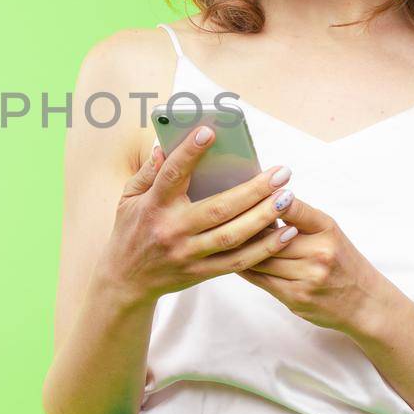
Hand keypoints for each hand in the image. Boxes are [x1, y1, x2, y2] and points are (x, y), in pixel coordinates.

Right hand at [92, 125, 297, 307]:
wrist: (126, 281)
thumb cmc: (130, 232)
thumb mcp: (128, 199)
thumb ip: (147, 173)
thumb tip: (163, 148)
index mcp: (154, 206)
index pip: (172, 175)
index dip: (189, 152)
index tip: (209, 132)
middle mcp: (172, 230)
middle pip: (218, 208)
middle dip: (253, 189)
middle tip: (280, 172)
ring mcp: (188, 254)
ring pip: (233, 235)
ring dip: (264, 216)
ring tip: (288, 197)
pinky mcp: (201, 272)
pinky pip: (238, 262)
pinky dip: (265, 248)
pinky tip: (286, 232)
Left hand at [235, 189, 394, 334]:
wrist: (365, 302)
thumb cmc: (342, 262)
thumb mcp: (330, 232)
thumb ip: (300, 219)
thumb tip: (259, 201)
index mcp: (327, 229)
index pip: (293, 207)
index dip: (267, 199)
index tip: (246, 191)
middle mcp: (320, 251)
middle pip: (269, 236)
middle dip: (245, 227)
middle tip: (221, 216)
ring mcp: (308, 276)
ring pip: (261, 258)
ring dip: (240, 249)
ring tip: (221, 237)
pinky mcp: (296, 296)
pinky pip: (261, 279)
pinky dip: (244, 268)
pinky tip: (232, 260)